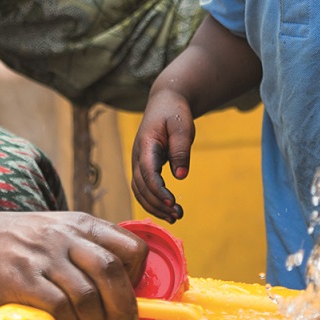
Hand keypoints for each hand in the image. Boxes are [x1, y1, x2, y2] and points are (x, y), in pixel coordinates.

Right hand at [0, 212, 146, 319]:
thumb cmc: (17, 242)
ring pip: (88, 294)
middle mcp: (64, 236)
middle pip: (112, 271)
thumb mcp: (56, 230)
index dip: (139, 275)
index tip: (132, 293)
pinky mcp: (22, 279)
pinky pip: (59, 307)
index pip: (130, 245)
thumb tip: (122, 283)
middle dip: (125, 306)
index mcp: (79, 224)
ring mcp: (43, 257)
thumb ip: (85, 248)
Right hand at [130, 87, 193, 222]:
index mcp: (145, 144)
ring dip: (154, 206)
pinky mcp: (144, 167)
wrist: (165, 102)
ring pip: (139, 191)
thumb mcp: (182, 126)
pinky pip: (143, 188)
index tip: (172, 201)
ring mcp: (138, 162)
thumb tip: (181, 176)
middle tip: (178, 214)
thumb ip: (181, 150)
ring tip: (175, 216)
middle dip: (158, 203)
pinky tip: (168, 210)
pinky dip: (153, 201)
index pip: (147, 171)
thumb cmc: (175, 113)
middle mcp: (137, 155)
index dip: (157, 189)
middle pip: (141, 186)